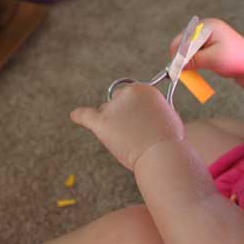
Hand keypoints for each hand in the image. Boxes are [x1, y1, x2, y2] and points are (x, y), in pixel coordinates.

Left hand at [70, 84, 184, 170]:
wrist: (161, 154)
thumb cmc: (168, 141)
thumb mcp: (167, 117)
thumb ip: (152, 111)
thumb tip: (145, 114)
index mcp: (144, 89)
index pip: (132, 95)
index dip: (136, 110)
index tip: (141, 121)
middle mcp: (127, 93)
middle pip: (116, 101)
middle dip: (123, 114)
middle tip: (134, 132)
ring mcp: (113, 107)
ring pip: (106, 113)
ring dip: (113, 124)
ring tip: (127, 141)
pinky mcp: (101, 122)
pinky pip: (85, 115)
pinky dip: (79, 116)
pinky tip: (75, 116)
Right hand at [169, 18, 243, 78]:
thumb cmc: (235, 59)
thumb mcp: (212, 60)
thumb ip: (194, 60)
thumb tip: (177, 64)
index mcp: (206, 27)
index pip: (184, 40)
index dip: (179, 55)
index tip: (176, 70)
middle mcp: (204, 28)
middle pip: (182, 42)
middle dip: (181, 57)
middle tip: (181, 72)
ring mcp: (205, 35)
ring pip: (186, 48)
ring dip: (186, 60)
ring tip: (190, 71)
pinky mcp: (206, 43)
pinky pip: (192, 52)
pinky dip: (192, 61)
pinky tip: (194, 68)